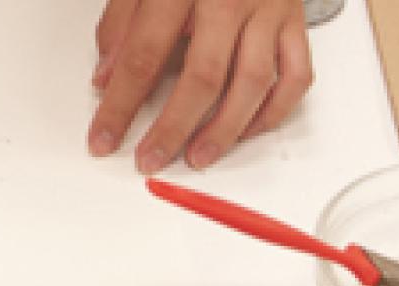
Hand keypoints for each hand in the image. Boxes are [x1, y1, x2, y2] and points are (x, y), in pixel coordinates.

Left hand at [88, 0, 313, 172]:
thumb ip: (120, 24)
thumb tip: (106, 78)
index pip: (144, 57)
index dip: (120, 105)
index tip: (103, 138)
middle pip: (201, 77)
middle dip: (172, 128)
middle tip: (150, 159)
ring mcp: (268, 10)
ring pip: (252, 83)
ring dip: (223, 131)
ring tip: (197, 157)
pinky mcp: (295, 20)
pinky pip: (295, 75)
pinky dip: (272, 111)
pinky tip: (246, 130)